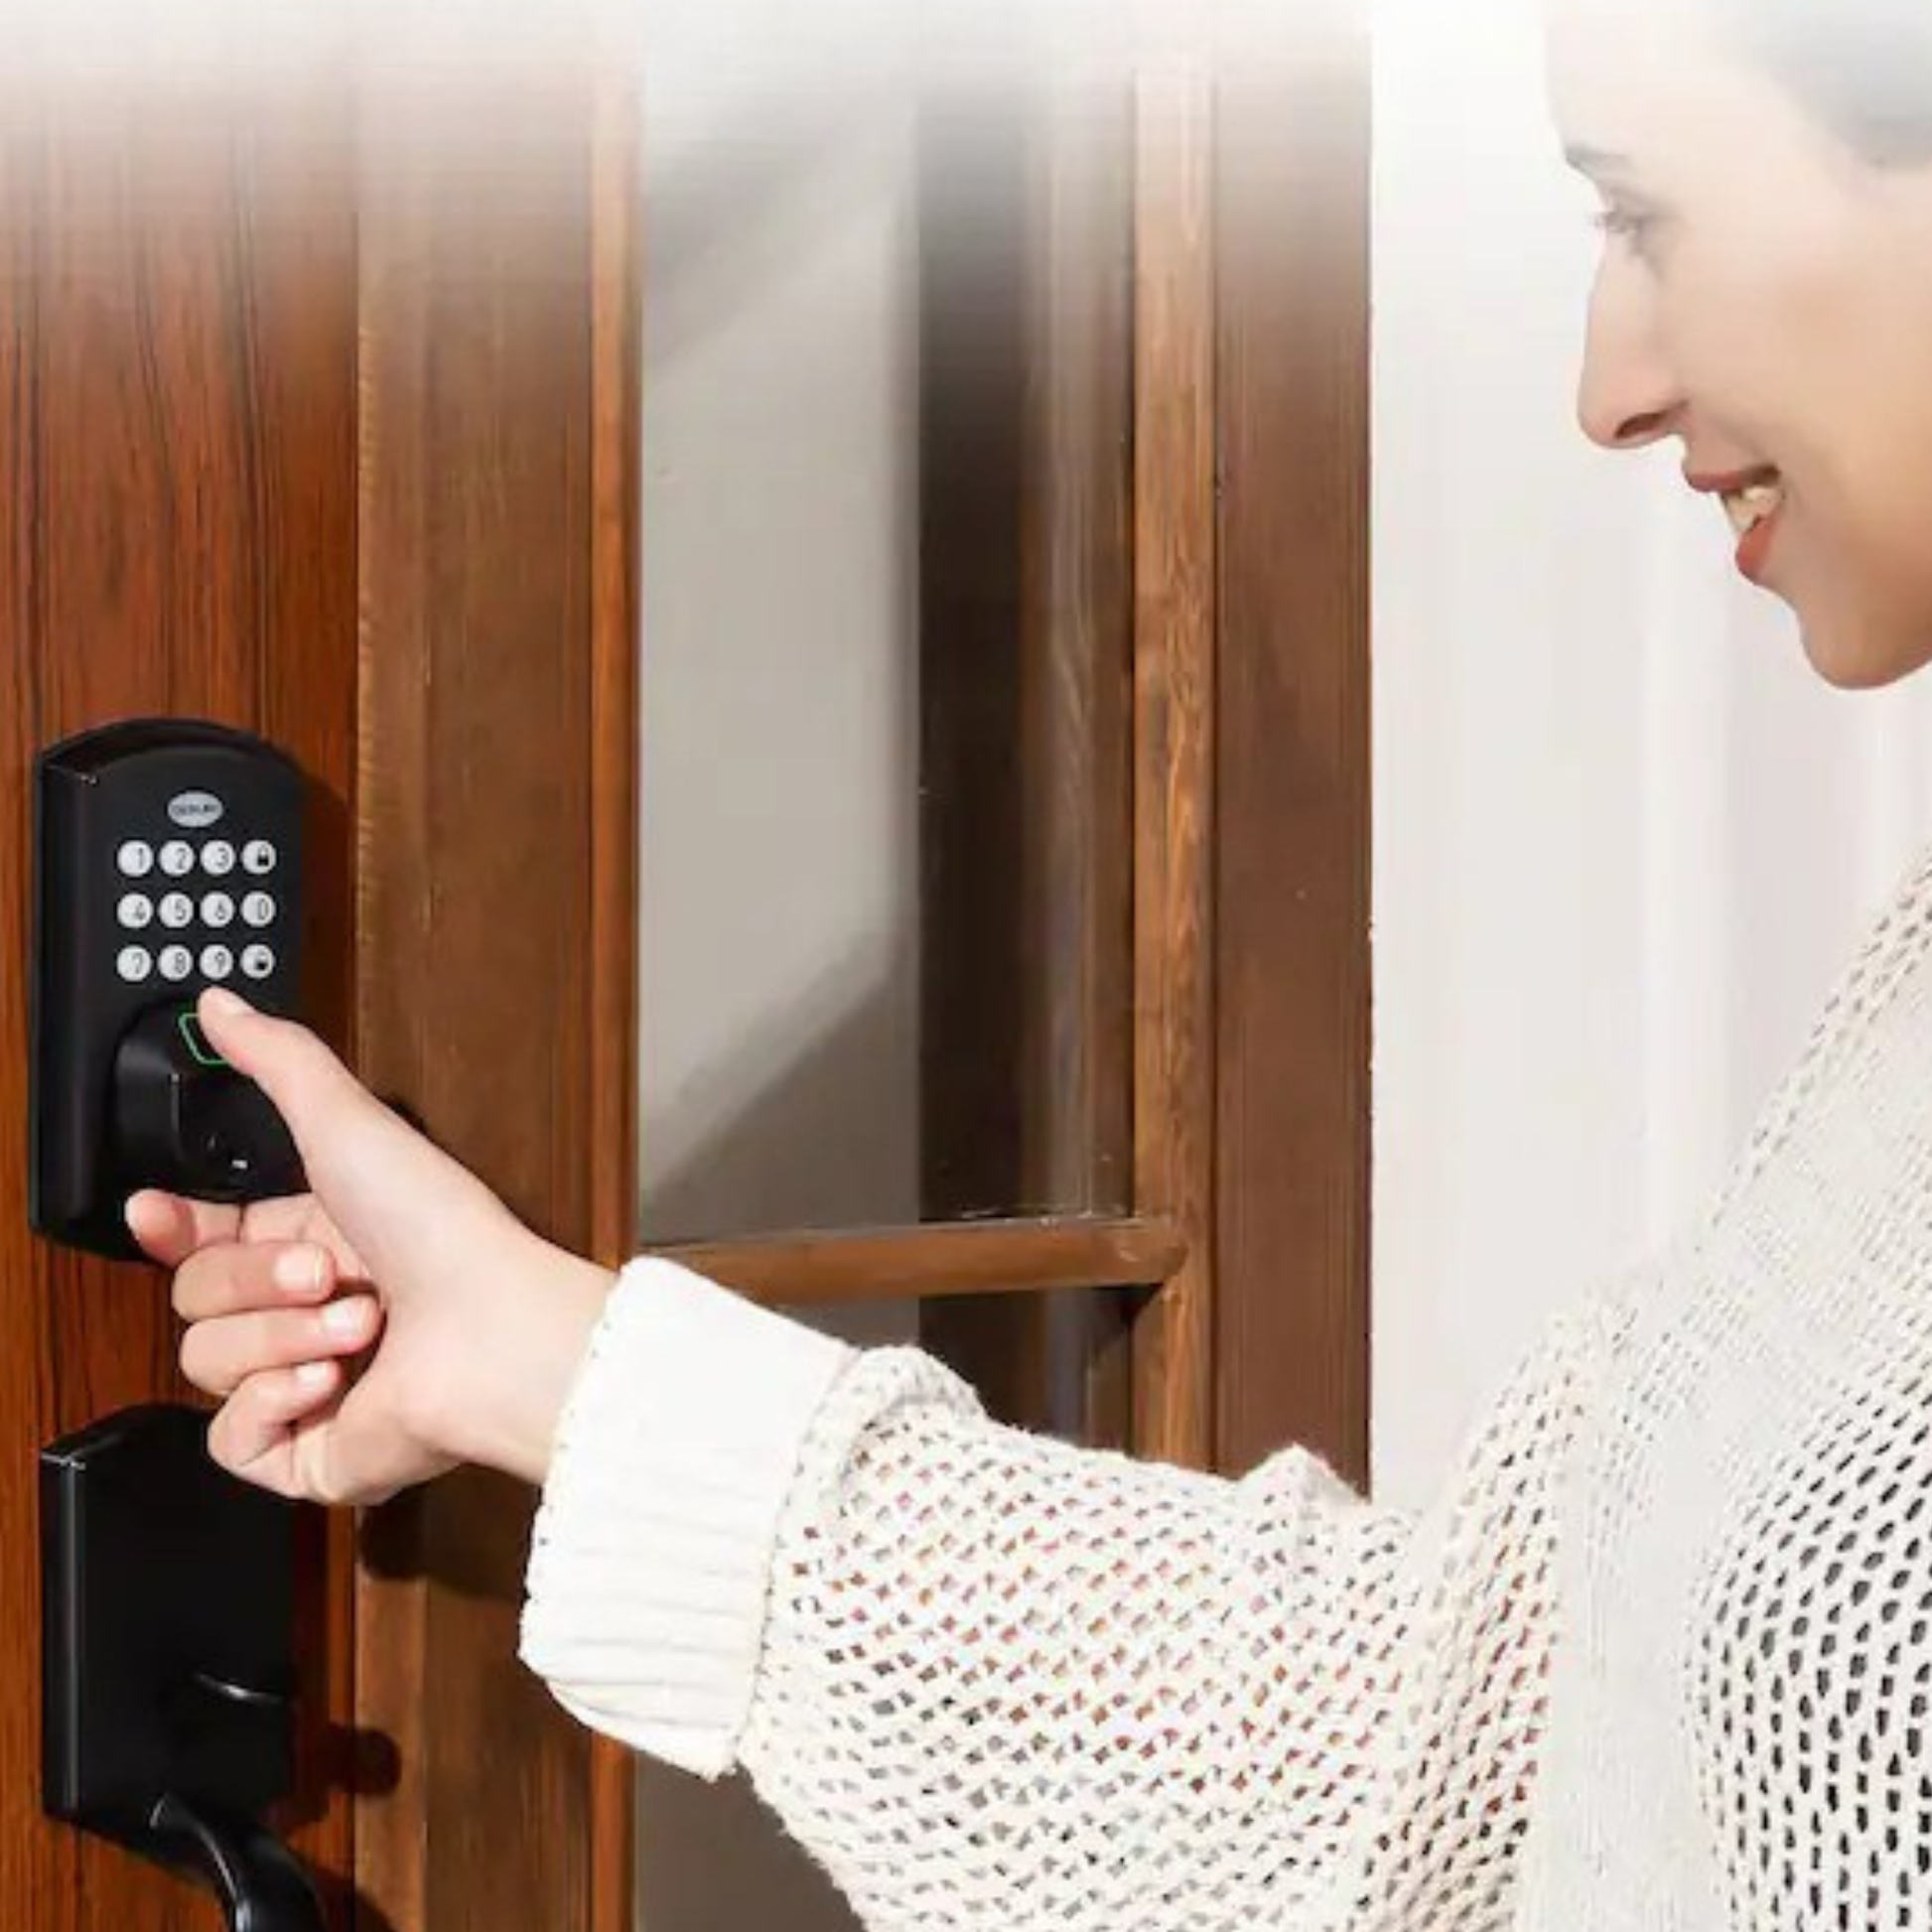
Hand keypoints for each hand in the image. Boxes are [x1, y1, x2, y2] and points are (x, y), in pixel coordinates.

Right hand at [126, 985, 613, 1504]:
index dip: (169, 1227)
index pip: (202, 1238)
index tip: (157, 1213)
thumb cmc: (446, 1231)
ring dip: (281, 1337)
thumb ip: (277, 1059)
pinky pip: (230, 1441)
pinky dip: (273, 1406)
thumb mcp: (349, 1121)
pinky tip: (328, 1382)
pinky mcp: (310, 1452)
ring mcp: (309, 1383)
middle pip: (196, 1297)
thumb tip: (223, 1007)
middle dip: (257, 1280)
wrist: (497, 1333)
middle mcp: (309, 1310)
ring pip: (207, 1363)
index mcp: (316, 1236)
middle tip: (328, 1269)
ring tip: (359, 1325)